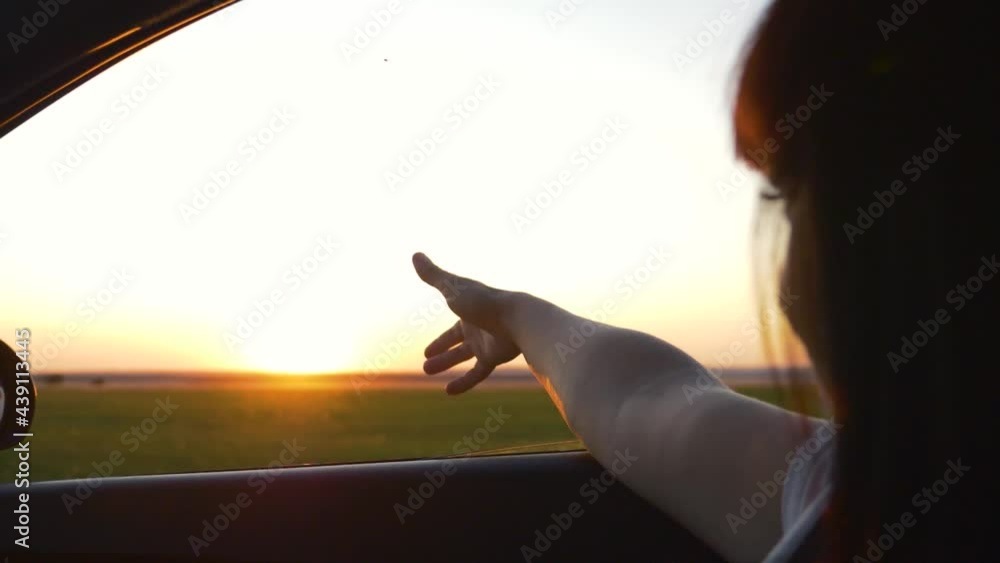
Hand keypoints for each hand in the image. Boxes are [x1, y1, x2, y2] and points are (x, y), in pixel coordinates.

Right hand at [412, 252, 520, 393]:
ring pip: (463, 357)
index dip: (439, 339)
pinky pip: (477, 373)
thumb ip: (433, 275)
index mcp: (467, 312)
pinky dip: (464, 383)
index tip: (426, 350)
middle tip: (426, 364)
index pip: (450, 328)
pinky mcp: (493, 358)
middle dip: (442, 352)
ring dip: (447, 364)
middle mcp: (477, 328)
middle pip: (456, 343)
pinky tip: (449, 392)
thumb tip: (415, 255)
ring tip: (427, 372)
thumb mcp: (453, 288)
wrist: (517, 318)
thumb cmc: (483, 301)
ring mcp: (486, 343)